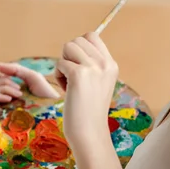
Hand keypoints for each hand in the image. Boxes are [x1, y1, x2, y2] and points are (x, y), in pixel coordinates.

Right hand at [0, 62, 58, 106]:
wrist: (51, 109)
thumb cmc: (44, 93)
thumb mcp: (31, 76)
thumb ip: (15, 69)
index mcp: (7, 88)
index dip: (3, 77)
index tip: (18, 83)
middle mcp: (0, 97)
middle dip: (4, 82)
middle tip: (19, 89)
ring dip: (3, 88)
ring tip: (18, 95)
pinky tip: (9, 99)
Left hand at [55, 32, 118, 148]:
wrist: (89, 132)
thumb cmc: (88, 110)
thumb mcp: (97, 83)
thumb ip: (91, 64)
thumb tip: (72, 45)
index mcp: (111, 64)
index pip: (92, 36)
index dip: (79, 47)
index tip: (78, 66)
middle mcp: (105, 63)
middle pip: (77, 40)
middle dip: (69, 56)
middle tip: (73, 77)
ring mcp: (93, 68)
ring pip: (68, 47)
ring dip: (63, 64)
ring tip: (69, 82)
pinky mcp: (79, 75)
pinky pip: (60, 63)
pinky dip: (58, 75)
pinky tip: (66, 90)